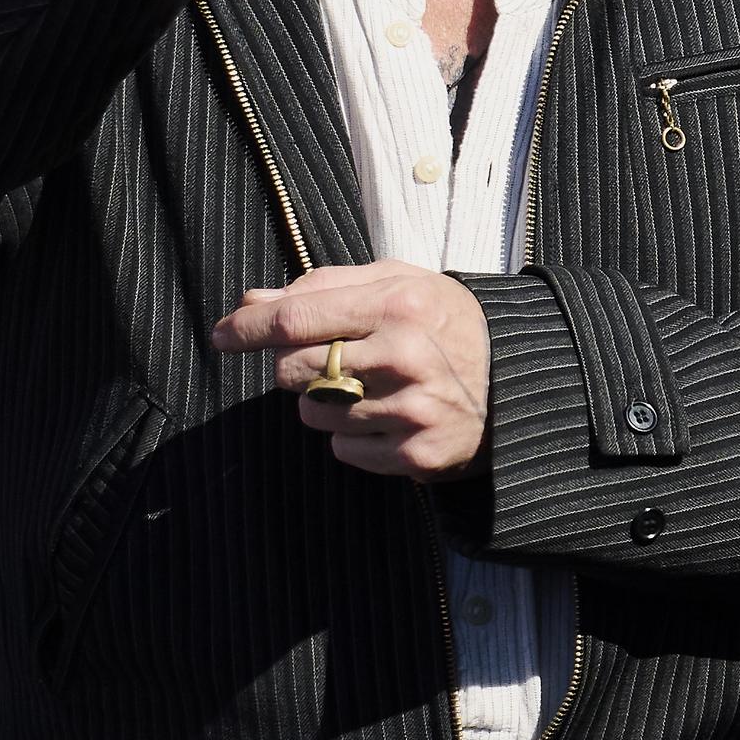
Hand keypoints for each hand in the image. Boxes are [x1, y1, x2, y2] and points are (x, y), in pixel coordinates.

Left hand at [212, 259, 490, 476]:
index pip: (296, 319)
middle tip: (332, 359)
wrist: (519, 382)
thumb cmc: (445, 322)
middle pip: (292, 370)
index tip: (220, 334)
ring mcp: (410, 411)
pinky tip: (388, 418)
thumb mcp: (397, 283)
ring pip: (313, 414)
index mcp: (398, 304)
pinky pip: (342, 450)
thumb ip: (324, 286)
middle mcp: (404, 357)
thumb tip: (252, 301)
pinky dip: (353, 437)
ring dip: (326, 402)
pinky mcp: (416, 455)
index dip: (246, 327)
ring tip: (371, 388)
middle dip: (295, 366)